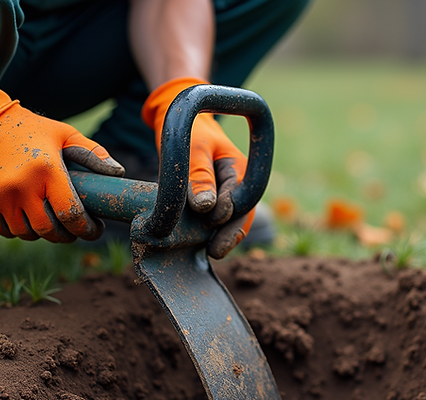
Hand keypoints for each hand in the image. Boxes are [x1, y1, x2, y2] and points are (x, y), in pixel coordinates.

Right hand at [0, 72, 123, 241]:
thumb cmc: (30, 129)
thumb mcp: (64, 134)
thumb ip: (93, 153)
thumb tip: (118, 173)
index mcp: (47, 170)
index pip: (70, 214)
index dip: (86, 228)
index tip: (95, 229)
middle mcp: (24, 187)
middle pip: (50, 230)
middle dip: (67, 235)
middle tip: (74, 230)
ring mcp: (2, 197)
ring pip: (28, 233)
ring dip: (43, 234)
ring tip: (51, 223)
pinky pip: (5, 230)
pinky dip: (19, 231)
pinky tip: (28, 221)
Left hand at [141, 77, 254, 257]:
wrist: (183, 120)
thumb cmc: (187, 129)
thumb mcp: (191, 148)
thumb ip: (199, 176)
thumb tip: (206, 208)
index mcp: (241, 169)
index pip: (242, 199)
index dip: (230, 216)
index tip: (214, 226)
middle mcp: (238, 185)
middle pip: (240, 216)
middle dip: (229, 235)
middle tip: (215, 252)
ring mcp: (227, 194)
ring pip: (229, 223)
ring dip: (219, 237)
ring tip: (209, 253)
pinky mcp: (213, 201)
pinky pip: (216, 222)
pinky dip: (209, 234)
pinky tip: (199, 247)